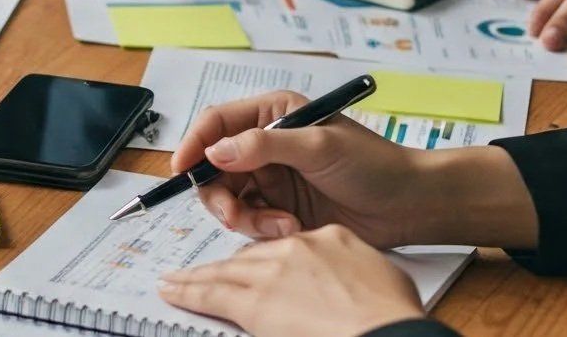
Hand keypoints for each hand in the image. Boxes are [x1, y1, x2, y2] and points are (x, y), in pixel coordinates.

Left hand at [158, 225, 421, 336]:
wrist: (390, 331)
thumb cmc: (393, 315)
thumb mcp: (381, 275)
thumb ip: (355, 270)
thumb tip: (351, 282)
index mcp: (327, 238)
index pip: (286, 244)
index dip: (270, 260)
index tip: (262, 271)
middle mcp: (295, 248)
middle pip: (251, 255)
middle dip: (229, 268)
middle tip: (204, 274)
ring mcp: (273, 272)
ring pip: (225, 271)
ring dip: (198, 276)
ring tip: (175, 281)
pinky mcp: (256, 302)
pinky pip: (213, 292)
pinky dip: (189, 290)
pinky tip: (173, 290)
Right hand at [172, 89, 441, 247]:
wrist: (408, 205)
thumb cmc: (373, 164)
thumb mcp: (319, 146)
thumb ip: (265, 145)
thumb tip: (217, 150)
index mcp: (272, 112)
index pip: (217, 122)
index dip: (194, 143)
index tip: (180, 169)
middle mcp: (265, 142)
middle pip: (214, 165)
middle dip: (219, 193)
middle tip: (234, 214)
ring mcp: (271, 176)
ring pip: (228, 197)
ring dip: (245, 216)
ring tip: (280, 226)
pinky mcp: (279, 207)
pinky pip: (250, 220)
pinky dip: (261, 229)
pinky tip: (290, 229)